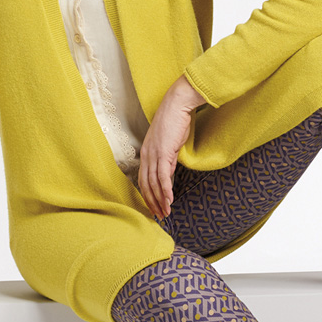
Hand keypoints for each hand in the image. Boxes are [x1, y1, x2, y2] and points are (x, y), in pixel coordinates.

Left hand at [139, 75, 205, 219]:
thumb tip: (169, 174)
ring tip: (166, 212)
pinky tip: (169, 200)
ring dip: (160, 200)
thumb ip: (168, 160)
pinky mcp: (164, 152)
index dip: (148, 195)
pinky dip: (166, 190)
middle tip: (159, 216)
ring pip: (154, 183)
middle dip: (152, 202)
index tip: (154, 207)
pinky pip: (163, 176)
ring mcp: (154, 154)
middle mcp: (146, 155)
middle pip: (145, 185)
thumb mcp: (170, 144)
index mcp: (146, 153)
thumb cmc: (175, 121)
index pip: (143, 179)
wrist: (177, 105)